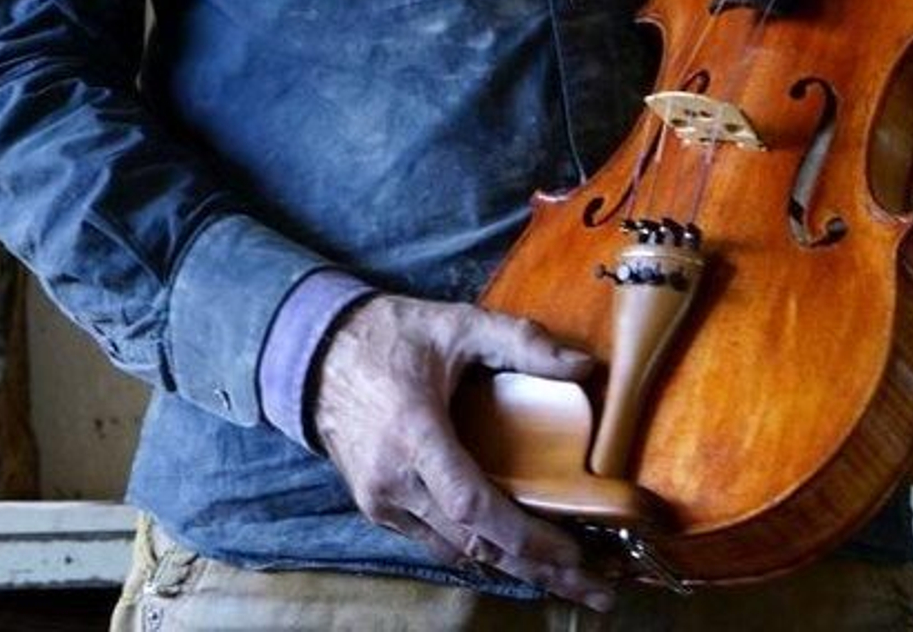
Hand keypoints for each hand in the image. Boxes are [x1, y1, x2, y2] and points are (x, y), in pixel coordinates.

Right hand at [311, 292, 616, 610]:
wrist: (315, 354)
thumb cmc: (388, 336)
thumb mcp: (456, 324)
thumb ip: (520, 342)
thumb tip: (582, 366)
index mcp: (414, 435)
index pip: (474, 505)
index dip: (526, 537)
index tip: (576, 554)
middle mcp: (395, 482)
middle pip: (474, 545)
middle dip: (539, 570)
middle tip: (597, 588)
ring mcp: (382, 503)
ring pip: (457, 552)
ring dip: (512, 567)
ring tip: (567, 576)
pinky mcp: (378, 509)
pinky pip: (436, 542)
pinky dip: (478, 551)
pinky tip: (514, 554)